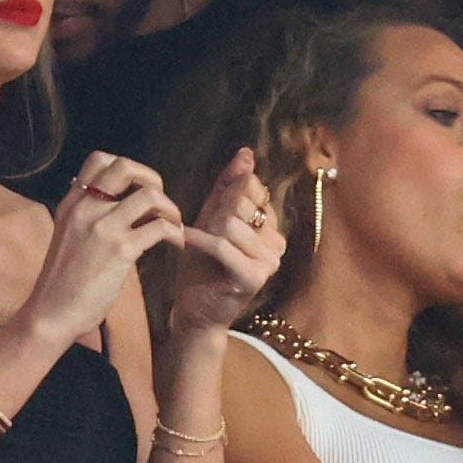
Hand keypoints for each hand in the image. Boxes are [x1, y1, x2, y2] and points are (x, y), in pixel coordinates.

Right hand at [23, 150, 185, 344]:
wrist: (51, 313)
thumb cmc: (63, 282)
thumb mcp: (69, 236)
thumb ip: (89, 217)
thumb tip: (126, 206)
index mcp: (72, 204)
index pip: (99, 160)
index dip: (129, 169)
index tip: (138, 190)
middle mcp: (85, 209)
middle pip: (126, 167)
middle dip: (153, 179)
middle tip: (160, 204)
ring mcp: (102, 228)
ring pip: (150, 195)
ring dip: (170, 208)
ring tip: (173, 226)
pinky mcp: (120, 251)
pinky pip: (159, 227)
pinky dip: (175, 233)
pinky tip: (175, 244)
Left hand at [169, 147, 284, 335]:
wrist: (194, 309)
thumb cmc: (201, 265)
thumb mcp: (212, 218)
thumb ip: (229, 186)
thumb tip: (246, 153)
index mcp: (270, 227)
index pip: (252, 187)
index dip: (225, 194)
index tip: (211, 213)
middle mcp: (277, 242)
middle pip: (242, 203)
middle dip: (215, 212)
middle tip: (202, 231)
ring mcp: (269, 261)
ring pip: (232, 222)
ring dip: (206, 229)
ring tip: (195, 243)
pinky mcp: (254, 276)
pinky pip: (223, 245)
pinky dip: (199, 240)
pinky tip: (185, 240)